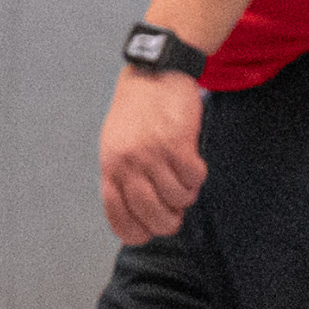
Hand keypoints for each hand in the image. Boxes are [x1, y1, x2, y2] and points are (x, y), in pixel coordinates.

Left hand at [98, 66, 207, 243]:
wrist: (153, 75)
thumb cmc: (137, 113)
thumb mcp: (117, 148)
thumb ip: (125, 179)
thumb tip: (143, 214)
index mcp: (110, 169)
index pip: (120, 218)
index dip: (140, 232)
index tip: (152, 232)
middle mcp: (128, 165)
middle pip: (153, 215)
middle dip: (170, 221)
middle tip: (178, 212)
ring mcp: (153, 154)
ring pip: (179, 198)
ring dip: (187, 192)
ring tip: (183, 176)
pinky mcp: (177, 143)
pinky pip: (195, 178)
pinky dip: (198, 176)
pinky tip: (193, 163)